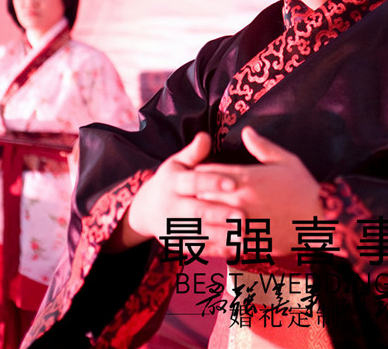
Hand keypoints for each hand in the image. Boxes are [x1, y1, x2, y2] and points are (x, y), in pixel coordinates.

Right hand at [109, 132, 241, 254]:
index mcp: (172, 182)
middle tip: (243, 217)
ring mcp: (171, 226)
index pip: (193, 181)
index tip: (233, 184)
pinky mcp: (175, 243)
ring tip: (243, 237)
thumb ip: (193, 153)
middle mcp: (170, 205)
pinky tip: (234, 250)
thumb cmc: (171, 181)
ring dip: (220, 237)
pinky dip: (214, 251)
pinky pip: (195, 248)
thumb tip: (206, 136)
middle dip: (218, 214)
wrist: (145, 209)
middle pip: (195, 211)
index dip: (212, 183)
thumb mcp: (176, 163)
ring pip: (197, 233)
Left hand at [193, 126, 323, 256]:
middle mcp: (240, 199)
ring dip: (202, 219)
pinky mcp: (249, 242)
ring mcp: (243, 222)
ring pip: (207, 222)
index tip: (198, 176)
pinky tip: (212, 238)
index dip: (199, 173)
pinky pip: (222, 242)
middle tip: (193, 196)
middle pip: (201, 196)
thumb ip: (262, 146)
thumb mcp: (285, 160)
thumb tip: (246, 130)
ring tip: (198, 218)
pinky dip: (214, 240)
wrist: (320, 219)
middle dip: (196, 195)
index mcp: (246, 178)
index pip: (206, 172)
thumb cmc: (303, 187)